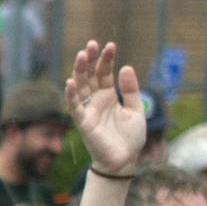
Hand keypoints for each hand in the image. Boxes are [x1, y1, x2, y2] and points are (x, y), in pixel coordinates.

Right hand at [64, 41, 144, 175]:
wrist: (125, 161)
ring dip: (79, 71)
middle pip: (89, 76)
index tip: (110, 45)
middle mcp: (96, 101)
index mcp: (108, 96)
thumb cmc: (130, 138)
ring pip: (80, 87)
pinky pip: (74, 107)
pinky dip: (71, 95)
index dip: (106, 59)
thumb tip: (126, 67)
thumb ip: (131, 90)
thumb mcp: (136, 110)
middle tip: (91, 44)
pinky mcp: (83, 123)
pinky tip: (70, 81)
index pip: (104, 73)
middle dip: (90, 60)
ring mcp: (88, 110)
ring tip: (82, 55)